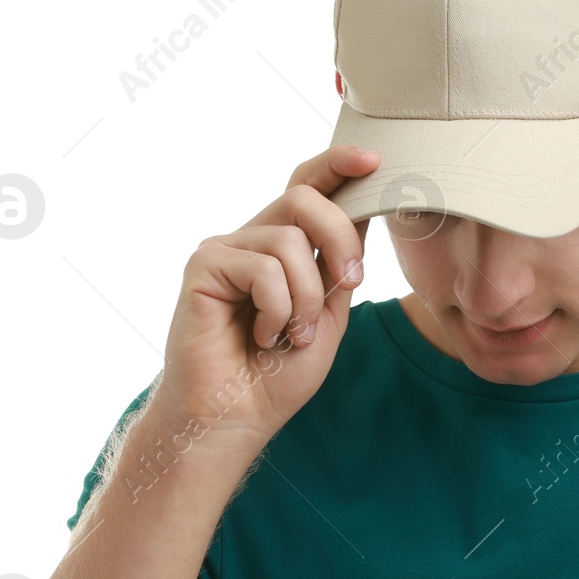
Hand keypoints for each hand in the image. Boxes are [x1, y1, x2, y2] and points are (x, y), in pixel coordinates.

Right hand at [156, 143, 380, 446]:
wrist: (235, 419)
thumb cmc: (277, 375)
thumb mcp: (327, 314)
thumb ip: (340, 266)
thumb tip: (363, 211)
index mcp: (284, 247)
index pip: (310, 188)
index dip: (339, 166)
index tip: (374, 159)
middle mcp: (253, 239)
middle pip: (306, 198)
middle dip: (341, 240)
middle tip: (348, 284)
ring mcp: (226, 249)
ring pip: (289, 240)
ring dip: (307, 297)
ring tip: (293, 335)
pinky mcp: (203, 266)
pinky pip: (262, 268)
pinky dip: (277, 310)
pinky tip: (261, 337)